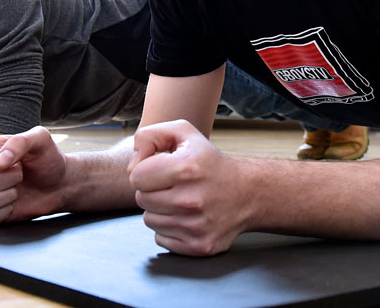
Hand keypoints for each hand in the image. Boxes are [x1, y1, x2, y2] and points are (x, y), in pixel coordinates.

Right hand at [0, 127, 67, 224]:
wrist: (60, 183)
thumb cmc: (48, 159)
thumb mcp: (40, 139)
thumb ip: (19, 142)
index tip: (16, 163)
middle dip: (9, 180)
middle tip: (21, 174)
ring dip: (8, 196)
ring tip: (18, 188)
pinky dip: (5, 212)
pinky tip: (14, 202)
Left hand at [128, 119, 248, 255]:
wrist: (247, 193)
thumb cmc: (209, 162)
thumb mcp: (184, 133)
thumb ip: (149, 135)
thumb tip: (132, 164)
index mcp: (185, 168)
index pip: (136, 177)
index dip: (145, 170)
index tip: (161, 169)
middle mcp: (191, 200)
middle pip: (141, 199)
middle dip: (152, 190)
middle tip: (173, 184)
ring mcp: (195, 226)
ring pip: (149, 220)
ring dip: (160, 210)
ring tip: (180, 199)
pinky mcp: (198, 246)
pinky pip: (160, 238)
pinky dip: (169, 228)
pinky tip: (186, 216)